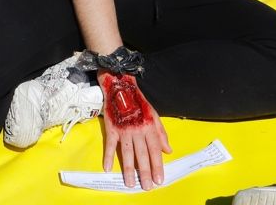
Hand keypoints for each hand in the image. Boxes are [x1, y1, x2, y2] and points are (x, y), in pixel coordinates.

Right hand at [98, 71, 170, 189]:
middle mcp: (138, 130)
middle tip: (147, 186)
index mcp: (149, 127)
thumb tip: (168, 150)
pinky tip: (107, 168)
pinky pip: (110, 145)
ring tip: (131, 183)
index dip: (157, 166)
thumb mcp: (154, 115)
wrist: (121, 88)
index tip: (159, 179)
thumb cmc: (139, 103)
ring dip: (128, 170)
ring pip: (127, 153)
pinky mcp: (112, 129)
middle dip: (145, 172)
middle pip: (142, 155)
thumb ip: (162, 134)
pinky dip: (108, 156)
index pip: (155, 151)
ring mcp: (124, 130)